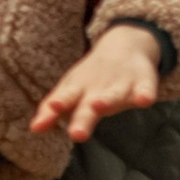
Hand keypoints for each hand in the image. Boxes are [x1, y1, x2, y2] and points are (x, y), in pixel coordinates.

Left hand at [29, 25, 162, 145]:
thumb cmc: (91, 78)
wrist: (124, 45)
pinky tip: (144, 100)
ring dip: (107, 100)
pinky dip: (144, 94)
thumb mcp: (70, 91)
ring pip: (114, 94)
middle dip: (82, 118)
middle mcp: (98, 87)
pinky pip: (145, 88)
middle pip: (89, 103)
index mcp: (78, 90)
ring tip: (99, 106)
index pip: (65, 98)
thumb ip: (52, 111)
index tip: (47, 114)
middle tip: (76, 133)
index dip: (55, 106)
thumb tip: (34, 128)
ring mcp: (120, 84)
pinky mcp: (143, 81)